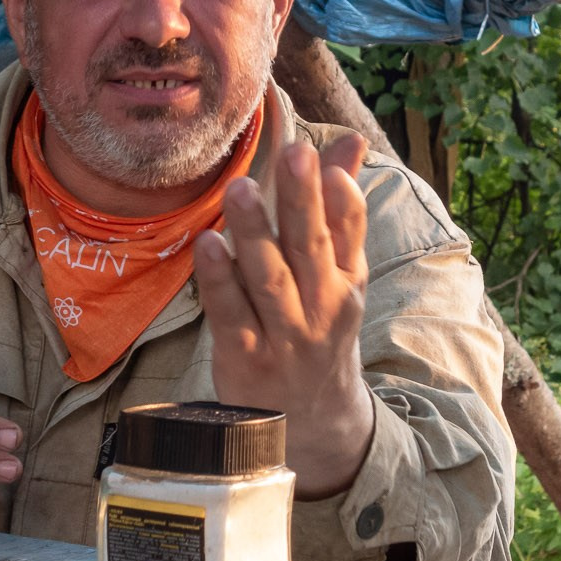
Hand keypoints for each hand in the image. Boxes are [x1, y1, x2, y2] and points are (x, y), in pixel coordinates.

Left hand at [194, 135, 374, 498]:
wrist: (309, 421)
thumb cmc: (318, 326)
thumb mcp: (340, 272)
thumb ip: (339, 205)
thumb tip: (352, 140)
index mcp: (349, 282)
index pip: (350, 232)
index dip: (339, 197)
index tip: (324, 159)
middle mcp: (323, 309)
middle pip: (311, 248)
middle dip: (301, 200)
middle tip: (293, 153)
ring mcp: (285, 337)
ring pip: (270, 279)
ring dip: (255, 233)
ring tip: (241, 188)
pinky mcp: (245, 358)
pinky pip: (231, 314)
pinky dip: (219, 279)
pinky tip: (208, 244)